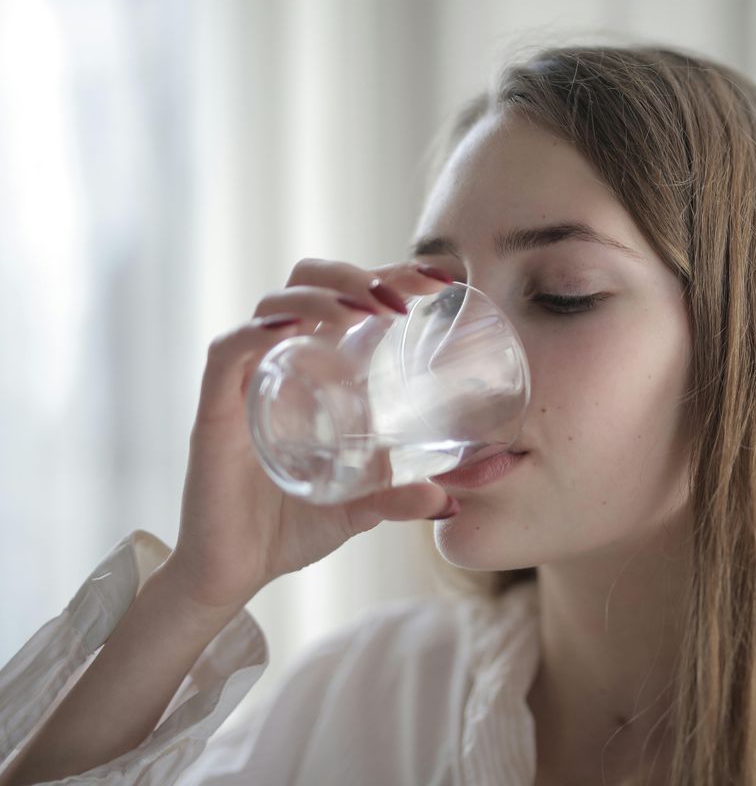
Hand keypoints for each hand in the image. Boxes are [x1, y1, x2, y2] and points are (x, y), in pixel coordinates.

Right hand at [161, 259, 458, 610]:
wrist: (232, 574)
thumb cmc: (290, 527)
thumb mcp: (360, 509)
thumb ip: (399, 499)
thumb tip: (449, 502)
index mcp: (315, 370)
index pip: (348, 298)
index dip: (390, 275)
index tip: (439, 280)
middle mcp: (280, 363)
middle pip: (308, 282)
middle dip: (355, 274)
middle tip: (401, 298)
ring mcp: (245, 383)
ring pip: (273, 305)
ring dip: (321, 295)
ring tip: (364, 310)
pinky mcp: (214, 411)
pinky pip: (228, 353)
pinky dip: (257, 332)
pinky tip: (292, 328)